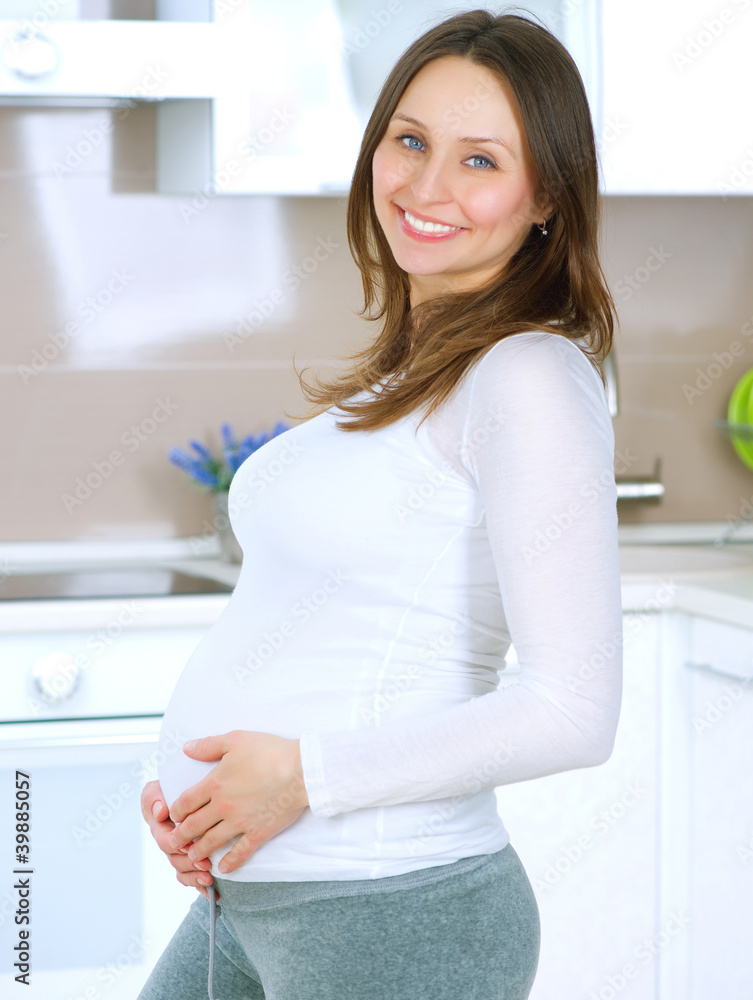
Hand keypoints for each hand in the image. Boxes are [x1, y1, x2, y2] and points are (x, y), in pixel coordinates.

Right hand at [140, 779, 216, 900]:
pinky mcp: (191, 857)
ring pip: (183, 871)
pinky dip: (201, 886)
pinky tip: (213, 893)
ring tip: (209, 878)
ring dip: (195, 877)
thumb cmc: (170, 788)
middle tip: (206, 865)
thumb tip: (161, 812)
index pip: (166, 841)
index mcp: (160, 827)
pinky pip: (192, 876)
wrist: (185, 788)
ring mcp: (179, 851)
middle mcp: (168, 841)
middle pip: (176, 860)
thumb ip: (154, 798)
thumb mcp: (156, 789)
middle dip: (190, 864)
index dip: (177, 846)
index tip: (190, 847)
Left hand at [167, 732, 308, 874]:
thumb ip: (208, 745)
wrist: (301, 770)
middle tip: (173, 842)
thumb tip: (186, 748)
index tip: (174, 816)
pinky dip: (230, 862)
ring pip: (211, 842)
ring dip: (198, 851)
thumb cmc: (271, 752)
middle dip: (180, 835)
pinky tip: (223, 868)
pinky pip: (240, 852)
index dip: (176, 811)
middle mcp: (223, 806)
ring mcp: (240, 822)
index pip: (186, 802)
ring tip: (191, 856)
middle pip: (194, 826)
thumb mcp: (236, 739)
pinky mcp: (258, 832)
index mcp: (215, 783)